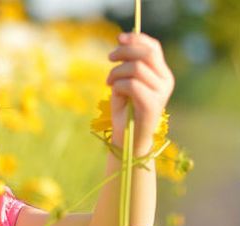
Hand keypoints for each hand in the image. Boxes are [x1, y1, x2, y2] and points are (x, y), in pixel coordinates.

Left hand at [106, 32, 174, 152]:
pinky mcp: (152, 104)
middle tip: (109, 58)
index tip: (119, 38)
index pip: (153, 48)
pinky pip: (132, 85)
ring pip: (136, 68)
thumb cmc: (125, 111)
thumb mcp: (125, 83)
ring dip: (116, 72)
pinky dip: (118, 85)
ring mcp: (161, 93)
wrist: (128, 138)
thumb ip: (128, 66)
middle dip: (124, 52)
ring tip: (109, 82)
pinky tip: (114, 92)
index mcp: (162, 74)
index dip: (136, 39)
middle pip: (146, 54)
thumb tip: (122, 45)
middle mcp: (166, 81)